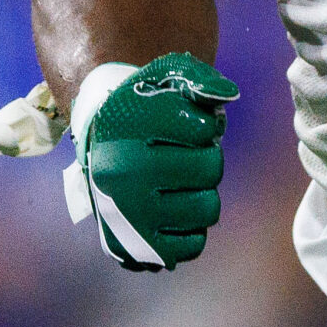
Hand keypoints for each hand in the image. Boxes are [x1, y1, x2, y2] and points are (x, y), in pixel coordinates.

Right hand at [73, 52, 236, 269]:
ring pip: (207, 208)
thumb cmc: (143, 110)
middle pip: (210, 169)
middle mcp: (123, 171)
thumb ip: (197, 78)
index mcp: (128, 126)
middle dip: (208, 158)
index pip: (202, 128)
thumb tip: (226, 95)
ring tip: (181, 182)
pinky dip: (192, 226)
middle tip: (188, 155)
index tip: (187, 125)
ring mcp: (128, 214)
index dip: (204, 125)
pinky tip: (173, 208)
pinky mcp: (136, 248)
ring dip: (202, 192)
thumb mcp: (163, 79)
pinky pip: (195, 243)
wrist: (100, 148)